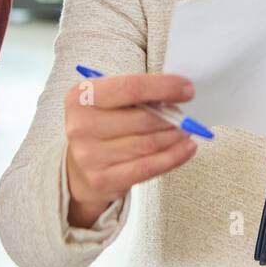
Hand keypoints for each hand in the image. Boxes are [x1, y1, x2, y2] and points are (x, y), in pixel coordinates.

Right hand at [64, 73, 198, 226]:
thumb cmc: (101, 126)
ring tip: (186, 131)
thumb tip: (177, 95)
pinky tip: (187, 149)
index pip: (130, 88)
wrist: (78, 168)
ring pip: (148, 144)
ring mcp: (89, 156)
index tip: (187, 89)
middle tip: (185, 116)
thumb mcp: (108, 102)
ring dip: (175, 136)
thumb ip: (136, 95)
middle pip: (143, 119)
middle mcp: (81, 126)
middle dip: (172, 117)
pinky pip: (148, 167)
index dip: (164, 87)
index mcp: (81, 97)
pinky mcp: (102, 179)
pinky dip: (174, 156)